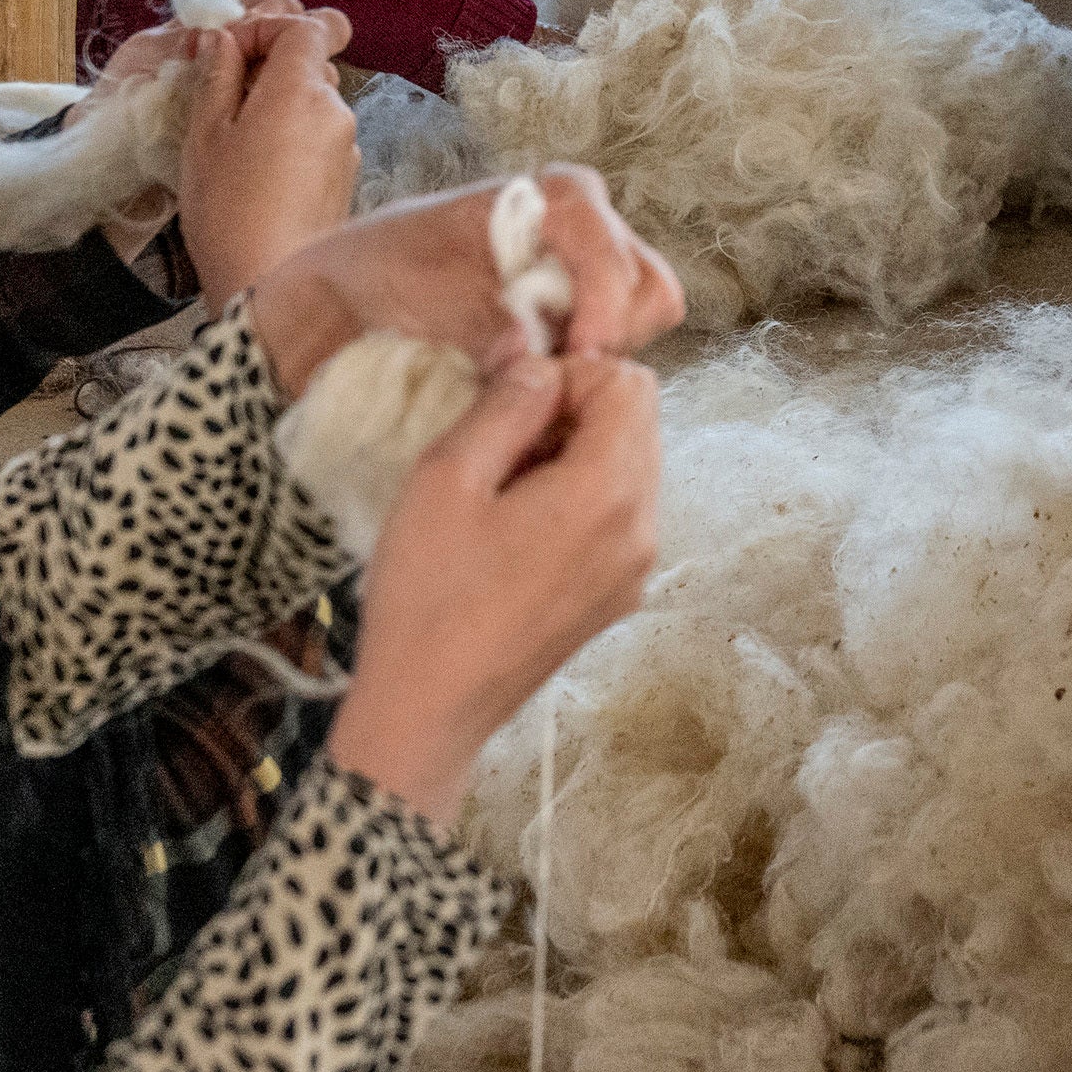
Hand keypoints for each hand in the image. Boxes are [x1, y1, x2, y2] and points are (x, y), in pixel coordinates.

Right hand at [168, 8, 358, 300]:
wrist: (269, 286)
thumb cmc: (228, 211)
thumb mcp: (205, 137)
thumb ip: (218, 78)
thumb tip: (225, 40)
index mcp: (301, 91)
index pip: (306, 26)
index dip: (266, 28)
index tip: (228, 53)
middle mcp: (336, 111)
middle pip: (311, 63)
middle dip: (268, 69)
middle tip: (222, 96)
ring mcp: (348, 145)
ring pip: (314, 101)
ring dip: (279, 105)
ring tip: (236, 140)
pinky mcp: (348, 176)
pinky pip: (320, 135)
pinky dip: (293, 136)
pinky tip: (259, 171)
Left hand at [246, 166, 682, 397]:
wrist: (347, 304)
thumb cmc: (378, 273)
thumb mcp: (418, 288)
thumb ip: (479, 318)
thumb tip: (528, 357)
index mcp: (549, 197)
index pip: (605, 241)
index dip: (603, 299)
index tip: (579, 353)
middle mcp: (581, 233)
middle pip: (644, 284)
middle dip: (612, 333)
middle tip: (558, 374)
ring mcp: (585, 282)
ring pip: (640, 322)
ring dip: (599, 358)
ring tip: (541, 381)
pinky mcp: (577, 326)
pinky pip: (612, 353)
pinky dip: (584, 376)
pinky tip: (538, 390)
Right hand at [327, 350, 664, 823]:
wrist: (428, 709)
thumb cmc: (428, 592)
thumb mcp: (448, 476)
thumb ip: (507, 404)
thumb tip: (542, 363)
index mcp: (609, 492)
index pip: (630, 383)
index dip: (568, 374)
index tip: (508, 406)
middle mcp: (643, 529)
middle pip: (638, 423)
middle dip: (575, 412)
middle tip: (500, 447)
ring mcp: (636, 568)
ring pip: (629, 467)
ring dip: (574, 455)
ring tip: (504, 490)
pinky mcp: (618, 596)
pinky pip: (618, 515)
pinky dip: (578, 499)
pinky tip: (516, 529)